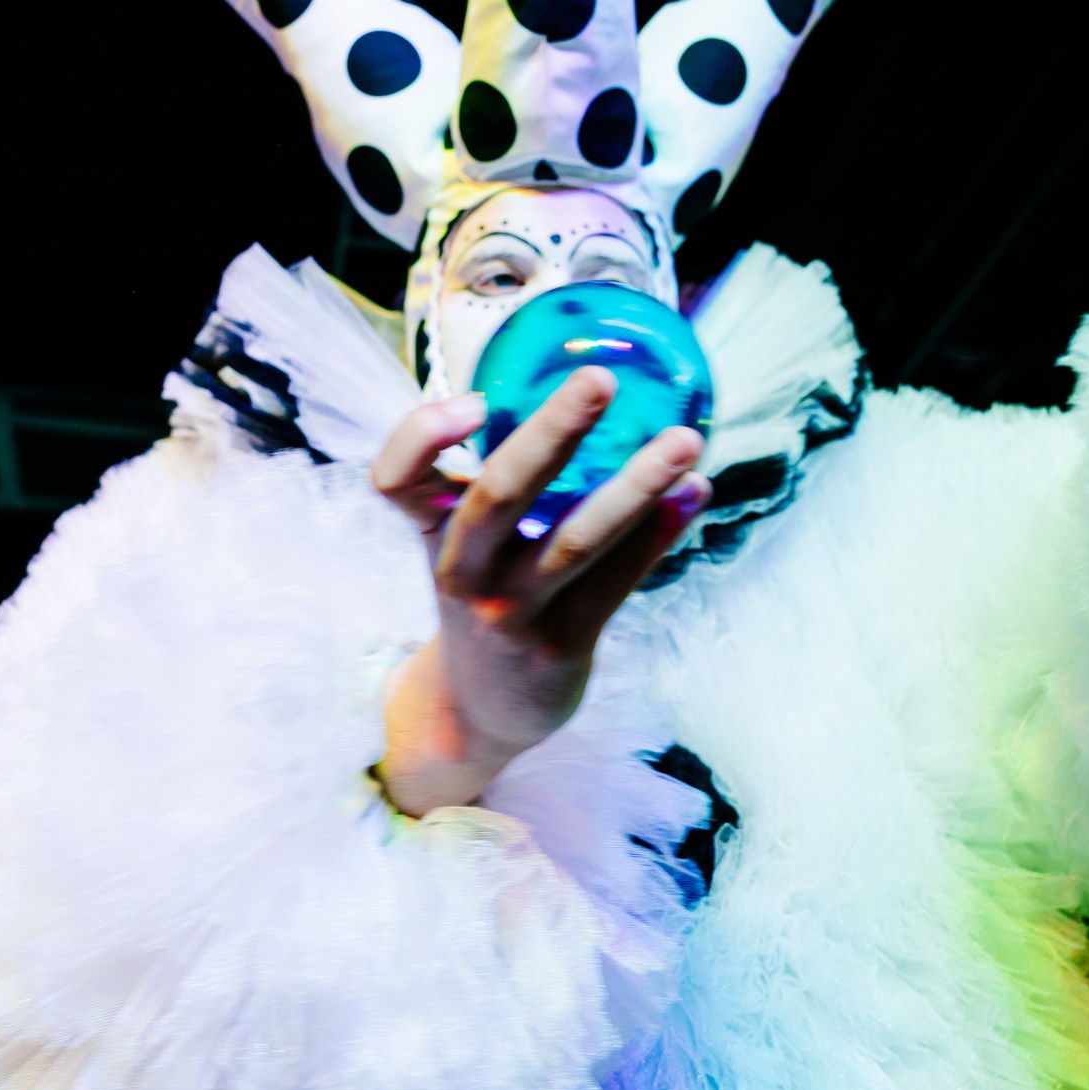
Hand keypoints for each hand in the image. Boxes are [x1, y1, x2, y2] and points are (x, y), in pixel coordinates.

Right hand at [370, 367, 708, 816]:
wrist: (479, 711)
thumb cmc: (483, 594)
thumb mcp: (459, 539)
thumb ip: (490, 477)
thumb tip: (573, 397)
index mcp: (432, 532)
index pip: (395, 480)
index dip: (421, 435)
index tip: (475, 401)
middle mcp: (463, 571)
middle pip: (498, 492)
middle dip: (552, 430)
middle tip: (601, 379)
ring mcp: (513, 612)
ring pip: (576, 540)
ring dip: (635, 486)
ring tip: (686, 440)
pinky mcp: (561, 645)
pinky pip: (616, 580)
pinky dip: (658, 533)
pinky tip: (694, 494)